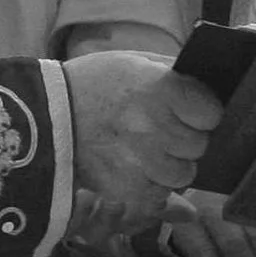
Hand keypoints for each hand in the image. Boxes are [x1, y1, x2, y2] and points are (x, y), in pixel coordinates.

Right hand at [62, 50, 223, 231]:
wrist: (44, 117)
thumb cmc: (95, 83)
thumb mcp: (136, 62)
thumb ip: (177, 74)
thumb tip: (211, 90)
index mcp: (161, 89)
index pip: (211, 112)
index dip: (203, 112)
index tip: (190, 110)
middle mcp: (155, 127)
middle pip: (199, 145)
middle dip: (185, 140)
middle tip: (161, 130)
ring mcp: (142, 162)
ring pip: (183, 175)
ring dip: (170, 166)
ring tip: (146, 151)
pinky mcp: (129, 190)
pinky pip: (160, 194)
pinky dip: (151, 186)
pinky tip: (132, 167)